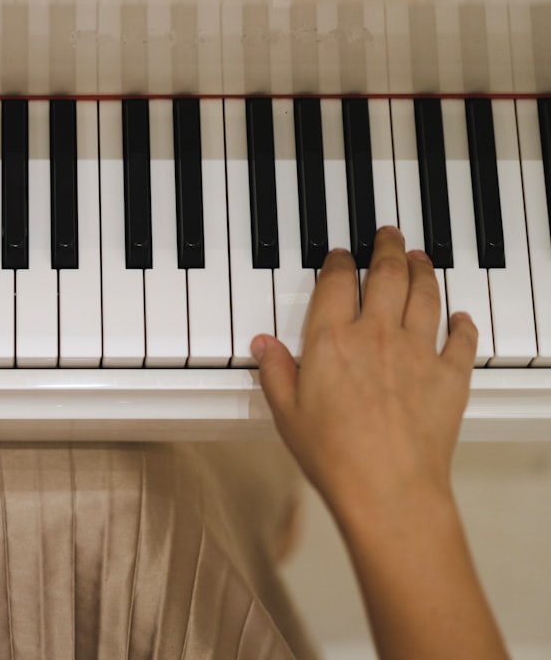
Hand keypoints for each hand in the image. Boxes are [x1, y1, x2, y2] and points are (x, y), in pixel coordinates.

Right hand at [252, 226, 477, 527]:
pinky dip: (462, 323)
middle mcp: (375, 335)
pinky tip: (460, 317)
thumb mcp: (286, 412)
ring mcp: (417, 352)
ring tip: (421, 258)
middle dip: (387, 248)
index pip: (336, 283)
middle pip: (386, 275)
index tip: (339, 256)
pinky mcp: (449, 376)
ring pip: (425, 295)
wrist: (387, 489)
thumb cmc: (334, 456)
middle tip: (388, 235)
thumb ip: (275, 371)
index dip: (338, 262)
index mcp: (331, 340)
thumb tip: (263, 344)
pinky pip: (461, 339)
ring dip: (423, 271)